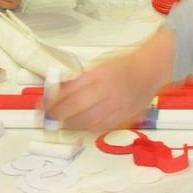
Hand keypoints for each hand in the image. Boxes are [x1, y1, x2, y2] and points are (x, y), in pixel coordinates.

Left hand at [50, 26, 174, 129]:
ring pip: (88, 121)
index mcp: (100, 75)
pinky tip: (80, 125)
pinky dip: (88, 127)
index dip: (53, 101)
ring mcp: (117, 105)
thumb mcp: (98, 66)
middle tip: (48, 117)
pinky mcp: (124, 116)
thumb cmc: (124, 64)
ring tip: (62, 122)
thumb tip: (57, 91)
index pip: (70, 91)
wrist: (151, 70)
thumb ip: (79, 79)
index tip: (42, 105)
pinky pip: (102, 126)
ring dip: (71, 124)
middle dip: (58, 115)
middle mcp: (108, 90)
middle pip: (77, 108)